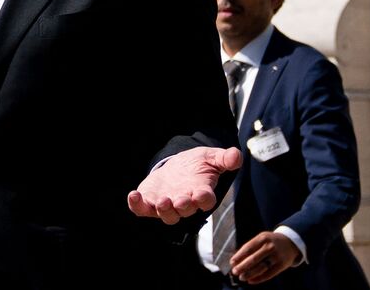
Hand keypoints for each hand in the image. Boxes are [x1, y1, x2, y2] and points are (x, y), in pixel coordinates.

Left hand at [127, 146, 241, 223]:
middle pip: (185, 210)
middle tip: (179, 201)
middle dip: (182, 206)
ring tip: (161, 201)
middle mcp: (185, 202)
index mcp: (202, 192)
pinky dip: (137, 205)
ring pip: (166, 214)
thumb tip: (236, 155)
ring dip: (163, 210)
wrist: (178, 167)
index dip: (204, 200)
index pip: (206, 200)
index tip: (202, 196)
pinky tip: (133, 195)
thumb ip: (224, 158)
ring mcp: (167, 204)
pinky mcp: (150, 202)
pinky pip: (143, 209)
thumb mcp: (211, 157)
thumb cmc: (197, 165)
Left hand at [231, 231, 299, 283]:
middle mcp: (270, 247)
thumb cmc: (270, 241)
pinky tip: (251, 280)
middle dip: (242, 266)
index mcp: (263, 238)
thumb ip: (250, 247)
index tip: (232, 262)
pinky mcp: (281, 265)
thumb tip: (236, 259)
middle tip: (235, 272)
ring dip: (249, 274)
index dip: (239, 256)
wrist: (290, 243)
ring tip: (242, 277)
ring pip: (261, 268)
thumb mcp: (261, 238)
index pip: (248, 248)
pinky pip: (269, 274)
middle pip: (254, 259)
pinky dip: (259, 278)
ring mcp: (276, 256)